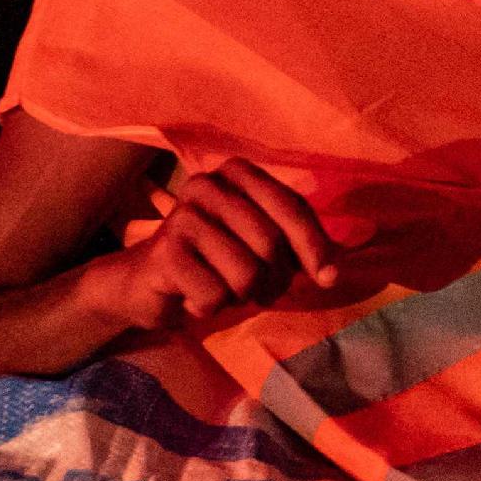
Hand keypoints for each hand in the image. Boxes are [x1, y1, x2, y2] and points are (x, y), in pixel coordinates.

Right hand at [103, 159, 348, 330]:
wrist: (145, 282)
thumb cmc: (216, 260)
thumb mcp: (263, 243)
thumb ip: (302, 245)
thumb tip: (335, 272)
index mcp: (238, 173)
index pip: (293, 208)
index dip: (316, 247)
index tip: (329, 280)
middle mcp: (207, 185)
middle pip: (271, 244)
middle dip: (276, 280)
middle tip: (262, 292)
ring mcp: (181, 217)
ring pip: (246, 274)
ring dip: (243, 295)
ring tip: (225, 290)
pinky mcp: (163, 253)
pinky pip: (214, 295)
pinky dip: (211, 307)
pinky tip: (193, 297)